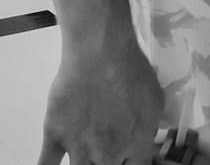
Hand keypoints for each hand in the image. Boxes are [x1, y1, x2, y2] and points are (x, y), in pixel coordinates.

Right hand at [36, 37, 162, 164]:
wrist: (100, 55)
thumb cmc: (131, 71)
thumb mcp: (155, 100)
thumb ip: (149, 128)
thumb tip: (146, 137)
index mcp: (136, 146)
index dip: (132, 163)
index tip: (129, 158)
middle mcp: (107, 154)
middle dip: (109, 162)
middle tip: (106, 148)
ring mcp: (79, 148)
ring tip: (86, 155)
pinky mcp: (54, 136)